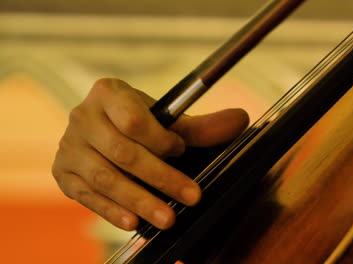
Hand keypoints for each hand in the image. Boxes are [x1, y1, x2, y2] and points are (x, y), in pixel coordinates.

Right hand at [52, 78, 248, 230]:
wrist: (103, 133)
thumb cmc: (140, 125)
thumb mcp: (167, 122)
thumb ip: (202, 126)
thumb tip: (241, 119)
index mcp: (108, 93)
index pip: (134, 119)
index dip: (161, 139)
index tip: (182, 152)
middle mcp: (82, 116)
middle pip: (124, 152)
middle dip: (162, 178)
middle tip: (192, 197)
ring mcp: (69, 146)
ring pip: (107, 178)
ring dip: (140, 201)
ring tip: (168, 219)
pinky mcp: (62, 174)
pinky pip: (87, 196)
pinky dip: (111, 211)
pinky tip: (133, 223)